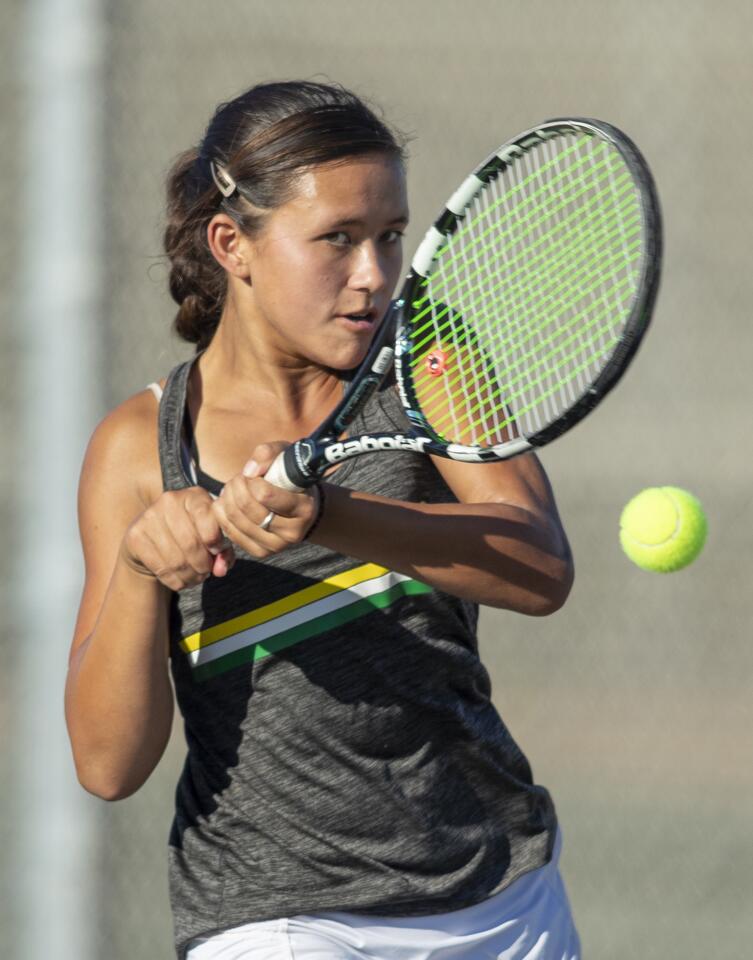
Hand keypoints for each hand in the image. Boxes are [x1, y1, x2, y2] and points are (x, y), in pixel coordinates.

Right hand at [121, 487, 234, 589]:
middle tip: (206, 572)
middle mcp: (170, 501)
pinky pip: (161, 568)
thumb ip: (224, 552)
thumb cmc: (192, 536)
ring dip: (191, 576)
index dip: (216, 541)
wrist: (154, 538)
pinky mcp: (136, 536)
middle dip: (203, 565)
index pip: (208, 518)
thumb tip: (221, 570)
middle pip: (192, 544)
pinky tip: (180, 579)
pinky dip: (175, 581)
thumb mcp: (212, 538)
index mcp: (194, 496)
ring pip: (176, 560)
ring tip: (196, 577)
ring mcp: (149, 517)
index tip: (216, 551)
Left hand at [211, 442, 320, 558]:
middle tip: (239, 478)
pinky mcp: (260, 552)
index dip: (252, 481)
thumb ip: (269, 454)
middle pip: (247, 507)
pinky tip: (230, 502)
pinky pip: (229, 531)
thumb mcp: (286, 457)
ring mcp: (276, 545)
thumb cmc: (293, 478)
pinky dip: (223, 513)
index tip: (253, 474)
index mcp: (304, 508)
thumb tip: (248, 471)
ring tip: (234, 488)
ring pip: (235, 519)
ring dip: (228, 498)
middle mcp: (292, 532)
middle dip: (236, 487)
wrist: (302, 508)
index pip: (265, 495)